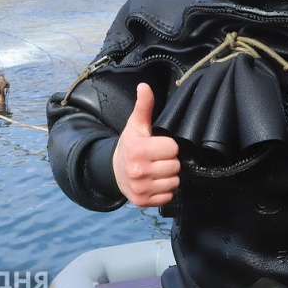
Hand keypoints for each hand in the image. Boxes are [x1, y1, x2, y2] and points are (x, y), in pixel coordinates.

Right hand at [113, 83, 180, 206]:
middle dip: (169, 161)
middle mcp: (138, 171)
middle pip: (175, 166)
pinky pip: (167, 197)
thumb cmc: (130, 144)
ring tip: (156, 170)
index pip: (173, 149)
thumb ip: (144, 106)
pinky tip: (154, 182)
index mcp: (138, 150)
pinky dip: (163, 190)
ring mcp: (140, 188)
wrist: (113, 169)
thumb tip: (144, 86)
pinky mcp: (142, 201)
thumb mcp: (135, 124)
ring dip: (168, 176)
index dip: (167, 146)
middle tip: (157, 158)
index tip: (157, 146)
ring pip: (173, 182)